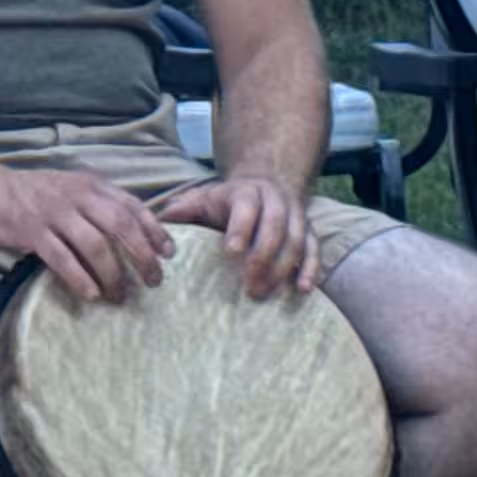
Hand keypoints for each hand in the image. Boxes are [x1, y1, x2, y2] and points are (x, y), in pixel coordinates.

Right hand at [0, 160, 173, 304]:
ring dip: (113, 273)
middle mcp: (77, 195)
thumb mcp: (68, 190)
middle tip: (153, 280)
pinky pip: (62, 258)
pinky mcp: (31, 230)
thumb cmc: (28, 195)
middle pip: (122, 225)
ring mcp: (54, 212)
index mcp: (90, 185)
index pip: (132, 205)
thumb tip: (128, 235)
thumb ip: (95, 206)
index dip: (154, 229)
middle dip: (142, 255)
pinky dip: (80, 278)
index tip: (170, 252)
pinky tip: (91, 294)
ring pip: (96, 245)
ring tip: (119, 295)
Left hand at [152, 177, 318, 299]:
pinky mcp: (309, 230)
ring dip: (283, 268)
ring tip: (264, 293)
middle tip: (248, 286)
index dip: (241, 228)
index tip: (231, 252)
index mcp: (247, 192)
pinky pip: (314, 248)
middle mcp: (275, 200)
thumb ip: (185, 208)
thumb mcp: (204, 198)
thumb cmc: (228, 201)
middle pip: (275, 226)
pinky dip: (311, 268)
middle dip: (263, 256)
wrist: (266, 184)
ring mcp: (296, 215)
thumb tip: (162, 218)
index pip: (247, 207)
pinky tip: (303, 289)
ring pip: (296, 239)